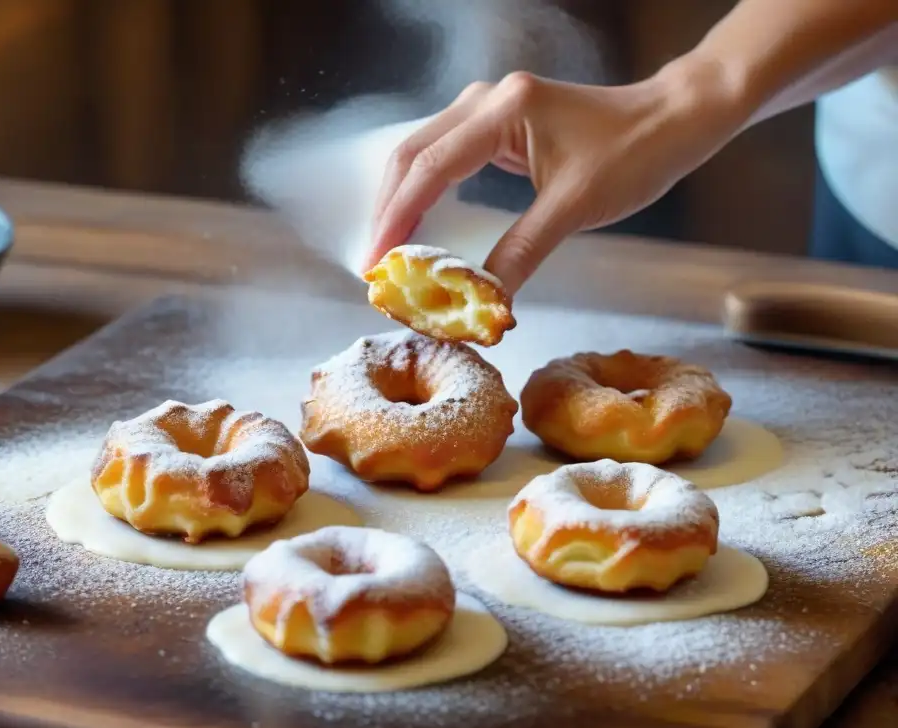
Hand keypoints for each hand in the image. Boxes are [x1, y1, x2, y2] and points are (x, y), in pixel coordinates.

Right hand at [366, 64, 748, 292]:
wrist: (673, 121)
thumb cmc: (635, 153)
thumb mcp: (573, 208)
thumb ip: (519, 253)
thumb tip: (482, 301)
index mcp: (502, 111)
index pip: (429, 168)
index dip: (396, 218)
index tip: (377, 261)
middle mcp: (487, 102)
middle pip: (412, 154)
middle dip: (388, 210)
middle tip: (378, 264)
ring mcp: (491, 110)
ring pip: (424, 153)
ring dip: (404, 200)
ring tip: (393, 249)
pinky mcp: (499, 126)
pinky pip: (446, 157)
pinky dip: (428, 192)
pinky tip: (424, 224)